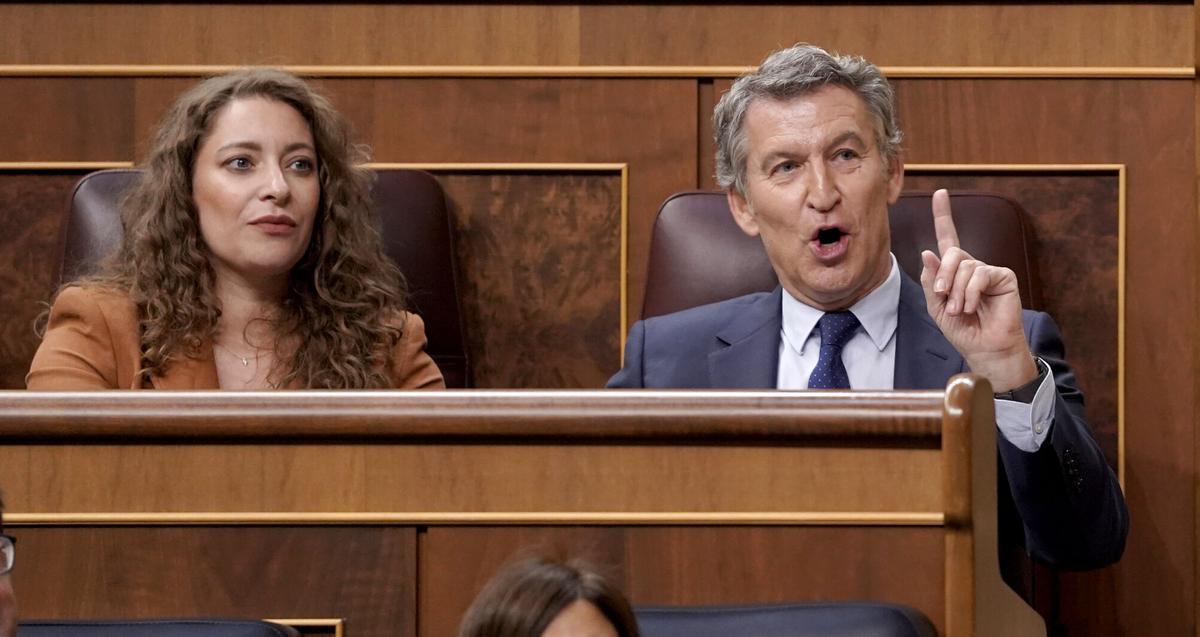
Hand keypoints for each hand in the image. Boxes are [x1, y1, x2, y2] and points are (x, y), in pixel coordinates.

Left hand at [919, 189, 1036, 391]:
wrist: (984, 349)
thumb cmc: (963, 330)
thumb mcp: (937, 308)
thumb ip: (932, 282)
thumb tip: (928, 253)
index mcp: (954, 271)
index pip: (948, 238)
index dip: (943, 215)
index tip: (940, 193)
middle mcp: (971, 266)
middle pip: (951, 252)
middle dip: (943, 275)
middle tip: (944, 297)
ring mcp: (988, 270)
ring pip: (964, 265)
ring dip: (957, 291)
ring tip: (961, 310)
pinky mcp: (1003, 276)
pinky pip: (980, 274)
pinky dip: (971, 292)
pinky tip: (972, 306)